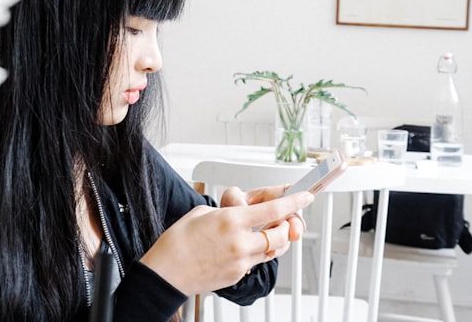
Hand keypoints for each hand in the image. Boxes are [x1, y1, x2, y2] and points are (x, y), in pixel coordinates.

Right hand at [139, 190, 312, 295]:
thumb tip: (243, 212)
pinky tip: (241, 248)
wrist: (165, 273)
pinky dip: (256, 253)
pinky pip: (256, 262)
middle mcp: (240, 242)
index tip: (306, 196)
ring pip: (272, 250)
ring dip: (274, 240)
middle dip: (287, 226)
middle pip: (281, 234)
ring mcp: (240, 261)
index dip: (294, 202)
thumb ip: (229, 211)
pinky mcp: (237, 275)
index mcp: (232, 220)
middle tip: (282, 220)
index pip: (274, 210)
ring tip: (263, 233)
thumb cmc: (177, 242)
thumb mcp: (203, 212)